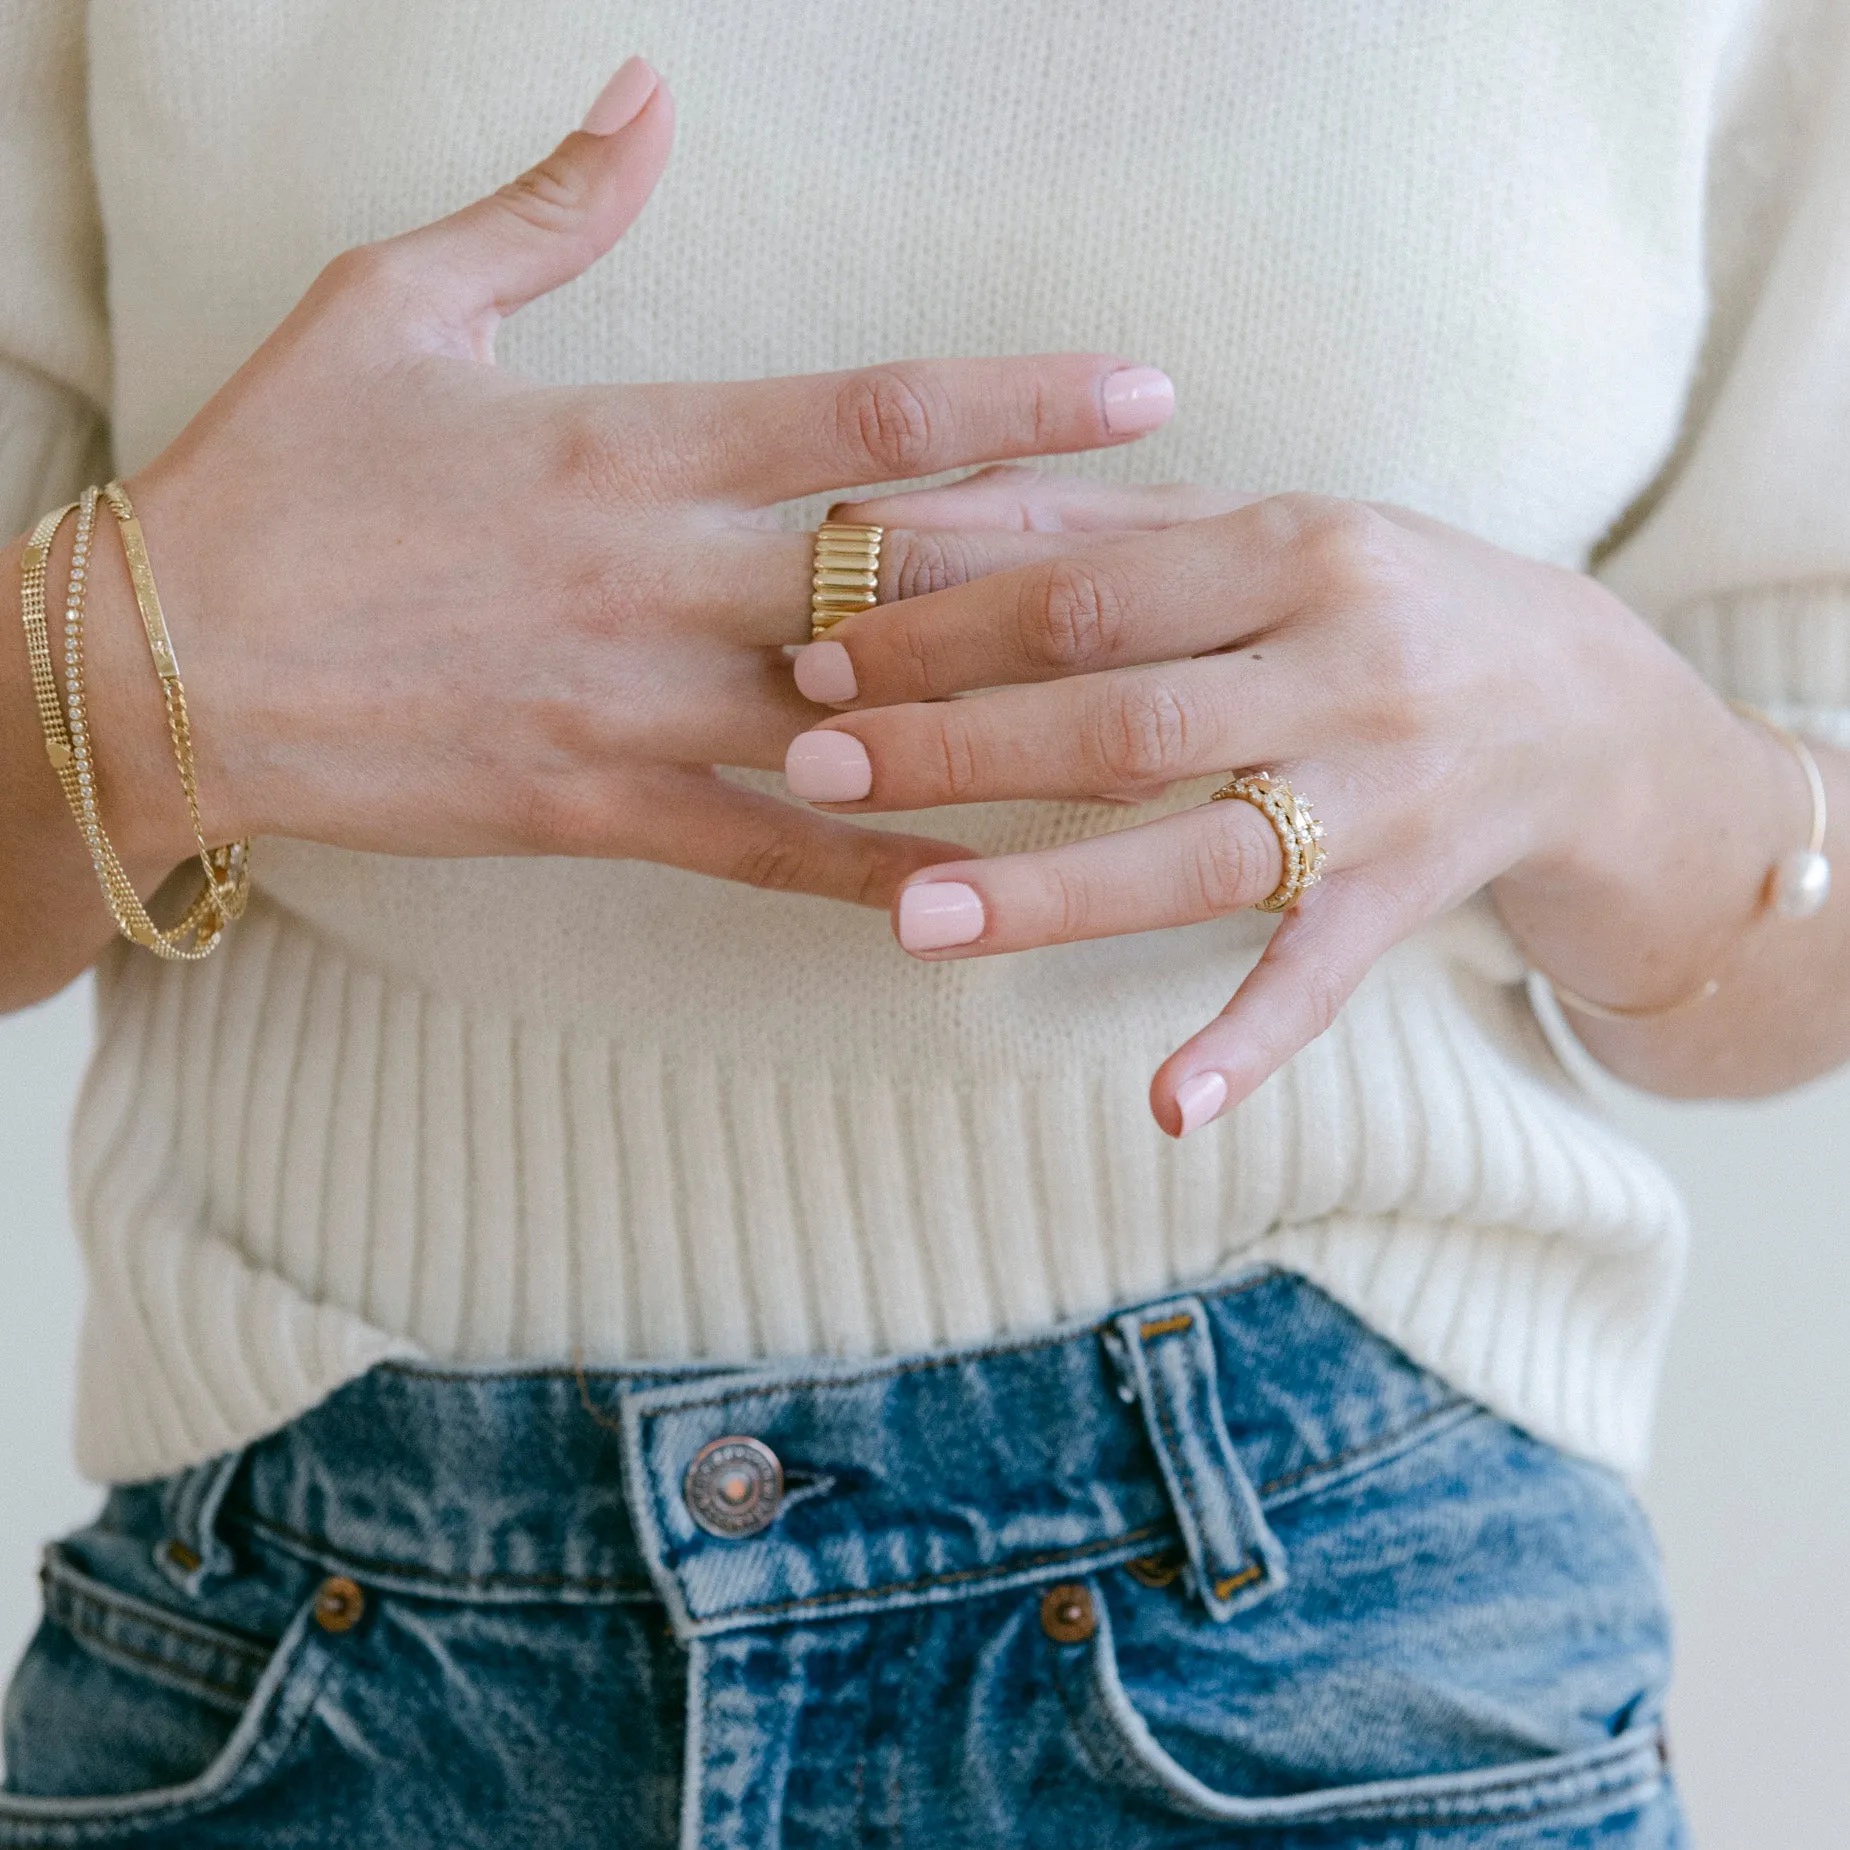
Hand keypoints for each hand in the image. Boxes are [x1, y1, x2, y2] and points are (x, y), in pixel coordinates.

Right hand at [100, 61, 1175, 908]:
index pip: (869, 411)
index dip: (1021, 398)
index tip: (1146, 387)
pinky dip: (886, 865)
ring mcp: (639, 707)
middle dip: (1066, 567)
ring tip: (1147, 730)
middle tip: (1205, 566)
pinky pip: (775, 850)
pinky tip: (990, 884)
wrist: (163, 665)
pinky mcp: (600, 810)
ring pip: (868, 719)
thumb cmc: (278, 475)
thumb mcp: (395, 305)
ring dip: (1011, 724)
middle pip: (908, 574)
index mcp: (630, 441)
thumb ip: (548, 212)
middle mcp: (661, 579)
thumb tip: (648, 99)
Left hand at [782, 469, 1794, 1126]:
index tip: (817, 655)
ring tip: (910, 918)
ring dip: (1053, 891)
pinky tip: (1165, 1108)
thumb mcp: (1250, 528)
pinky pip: (1320, 982)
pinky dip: (1248, 1044)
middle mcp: (1345, 669)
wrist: (1585, 705)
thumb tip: (885, 520)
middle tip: (815, 766)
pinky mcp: (1404, 903)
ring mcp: (1381, 799)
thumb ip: (1076, 521)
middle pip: (1124, 719)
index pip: (1088, 595)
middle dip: (958, 744)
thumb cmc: (1373, 597)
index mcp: (1297, 549)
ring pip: (1199, 855)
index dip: (943, 626)